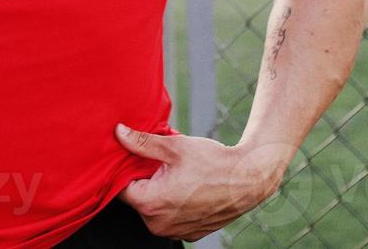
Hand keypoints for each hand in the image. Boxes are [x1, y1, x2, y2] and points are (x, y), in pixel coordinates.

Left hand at [114, 124, 286, 241]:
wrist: (248, 180)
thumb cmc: (213, 162)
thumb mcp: (174, 146)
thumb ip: (142, 142)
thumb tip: (119, 133)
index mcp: (151, 204)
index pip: (122, 188)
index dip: (127, 171)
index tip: (137, 159)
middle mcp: (159, 225)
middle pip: (139, 200)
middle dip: (146, 181)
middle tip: (163, 164)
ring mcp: (175, 232)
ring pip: (155, 210)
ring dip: (160, 194)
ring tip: (178, 175)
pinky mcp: (190, 235)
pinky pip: (172, 219)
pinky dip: (175, 205)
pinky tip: (189, 188)